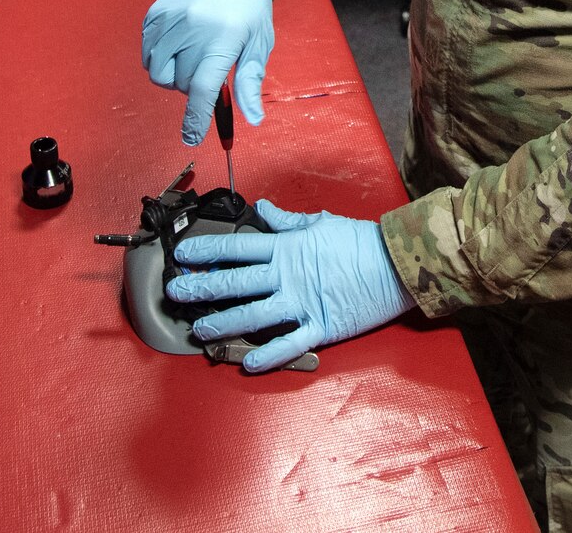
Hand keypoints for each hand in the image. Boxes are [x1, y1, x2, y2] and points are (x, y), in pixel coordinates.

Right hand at [142, 0, 273, 144]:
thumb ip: (250, 81)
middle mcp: (193, 30)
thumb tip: (254, 118)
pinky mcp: (154, 15)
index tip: (191, 138)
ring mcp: (170, 21)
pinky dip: (159, 59)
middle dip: (192, 86)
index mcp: (222, 39)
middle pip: (179, 84)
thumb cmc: (248, 6)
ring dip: (172, 75)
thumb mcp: (259, 42)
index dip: (195, 119)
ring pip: (158, 72)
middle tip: (207, 68)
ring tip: (191, 57)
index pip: (201, 89)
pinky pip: (147, 54)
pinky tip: (177, 46)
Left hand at [167, 199, 413, 371]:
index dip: (207, 251)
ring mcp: (302, 304)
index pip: (238, 248)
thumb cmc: (361, 241)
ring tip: (199, 330)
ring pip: (254, 315)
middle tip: (174, 294)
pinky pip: (289, 344)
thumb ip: (288, 221)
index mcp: (287, 249)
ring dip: (224, 323)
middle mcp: (287, 276)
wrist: (397, 264)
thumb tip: (263, 209)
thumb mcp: (322, 222)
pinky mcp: (320, 328)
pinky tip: (246, 363)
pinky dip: (268, 354)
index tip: (183, 255)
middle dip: (202, 288)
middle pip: (236, 282)